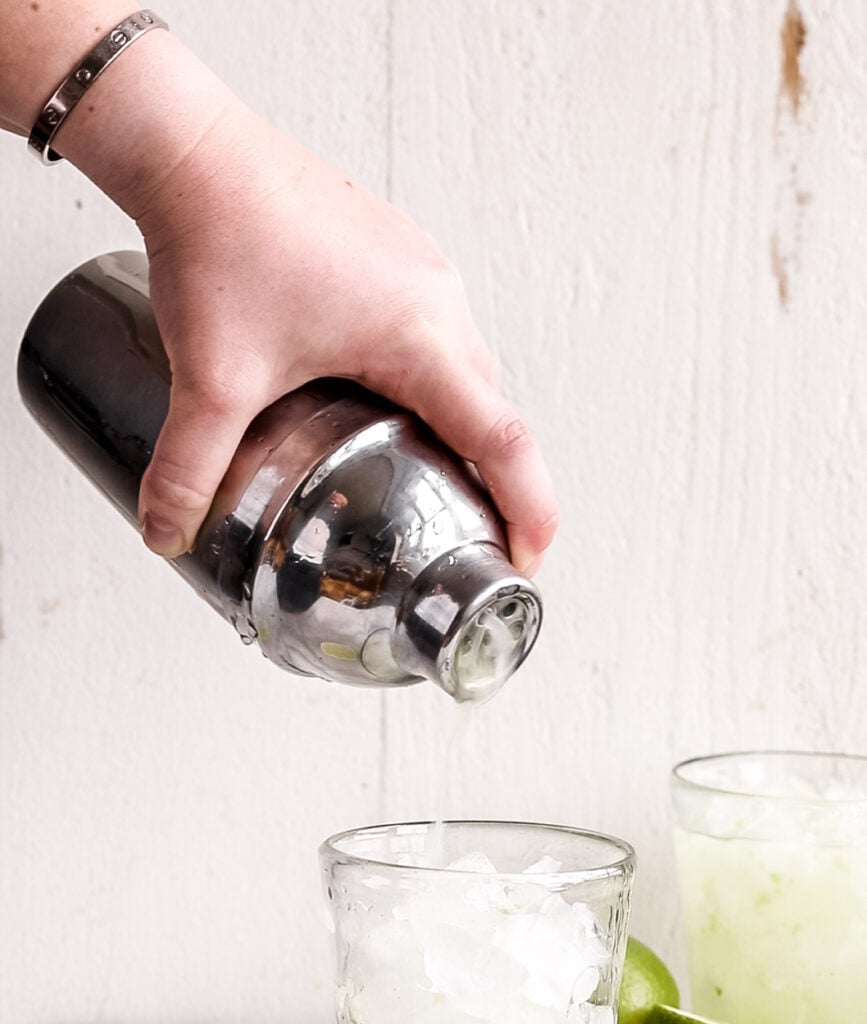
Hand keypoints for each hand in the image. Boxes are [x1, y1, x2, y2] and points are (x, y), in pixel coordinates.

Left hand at [135, 106, 557, 574]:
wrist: (195, 152)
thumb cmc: (220, 240)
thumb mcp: (213, 378)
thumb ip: (191, 468)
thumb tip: (168, 533)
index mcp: (417, 335)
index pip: (502, 438)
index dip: (527, 507)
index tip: (525, 559)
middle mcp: (436, 299)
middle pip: (493, 408)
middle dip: (498, 479)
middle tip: (474, 536)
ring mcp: (420, 272)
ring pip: (466, 368)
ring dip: (465, 427)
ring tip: (434, 480)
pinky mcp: (396, 256)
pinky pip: (437, 332)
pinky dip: (434, 382)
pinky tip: (390, 407)